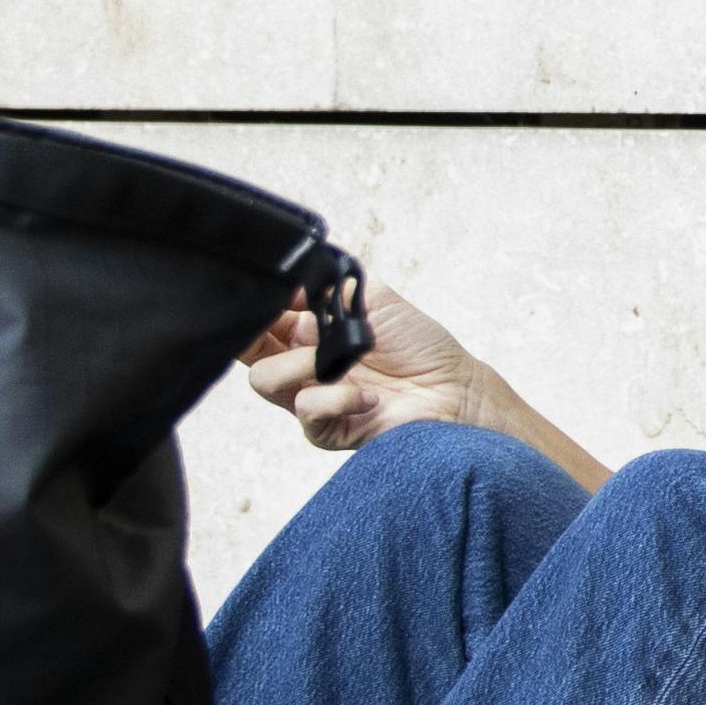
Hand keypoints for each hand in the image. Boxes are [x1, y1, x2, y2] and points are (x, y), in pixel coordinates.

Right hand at [241, 276, 486, 453]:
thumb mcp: (374, 297)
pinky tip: (368, 395)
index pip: (260, 318)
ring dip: (296, 364)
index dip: (254, 305)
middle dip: (254, 334)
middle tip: (289, 323)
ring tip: (333, 360)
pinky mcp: (330, 428)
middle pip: (248, 350)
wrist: (456, 388)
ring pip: (265, 381)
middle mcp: (304, 363)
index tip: (267, 292)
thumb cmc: (419, 344)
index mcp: (309, 330)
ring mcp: (314, 396)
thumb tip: (293, 276)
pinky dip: (335, 399)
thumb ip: (331, 282)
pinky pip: (307, 413)